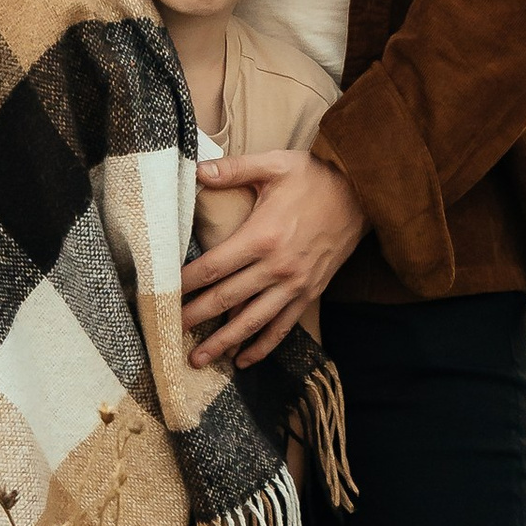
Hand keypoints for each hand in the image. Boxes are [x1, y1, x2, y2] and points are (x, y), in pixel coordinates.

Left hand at [182, 148, 365, 365]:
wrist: (362, 195)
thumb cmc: (315, 178)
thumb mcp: (275, 165)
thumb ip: (235, 169)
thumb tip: (197, 169)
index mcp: (262, 236)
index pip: (214, 267)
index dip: (186, 283)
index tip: (163, 293)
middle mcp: (277, 267)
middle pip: (226, 299)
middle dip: (195, 317)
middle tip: (168, 331)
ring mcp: (294, 284)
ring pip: (252, 321)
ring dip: (223, 342)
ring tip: (198, 359)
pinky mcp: (310, 293)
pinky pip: (282, 327)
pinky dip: (262, 346)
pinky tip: (243, 360)